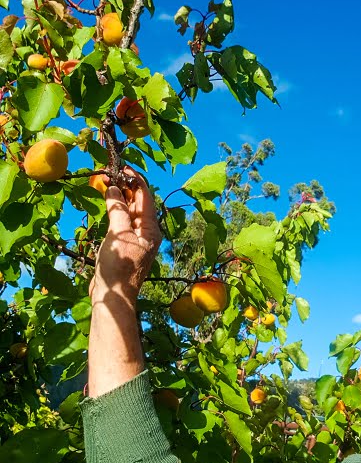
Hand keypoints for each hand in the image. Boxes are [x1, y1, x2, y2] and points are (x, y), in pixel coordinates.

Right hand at [89, 169, 161, 304]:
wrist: (112, 296)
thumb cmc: (118, 267)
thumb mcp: (118, 234)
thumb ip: (118, 209)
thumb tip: (114, 188)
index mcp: (151, 229)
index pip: (146, 197)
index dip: (135, 180)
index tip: (123, 166)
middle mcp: (147, 233)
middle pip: (138, 204)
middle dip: (126, 187)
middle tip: (111, 172)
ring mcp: (136, 240)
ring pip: (129, 212)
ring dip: (119, 198)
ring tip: (107, 182)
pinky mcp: (125, 246)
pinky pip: (122, 222)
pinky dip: (115, 211)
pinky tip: (107, 203)